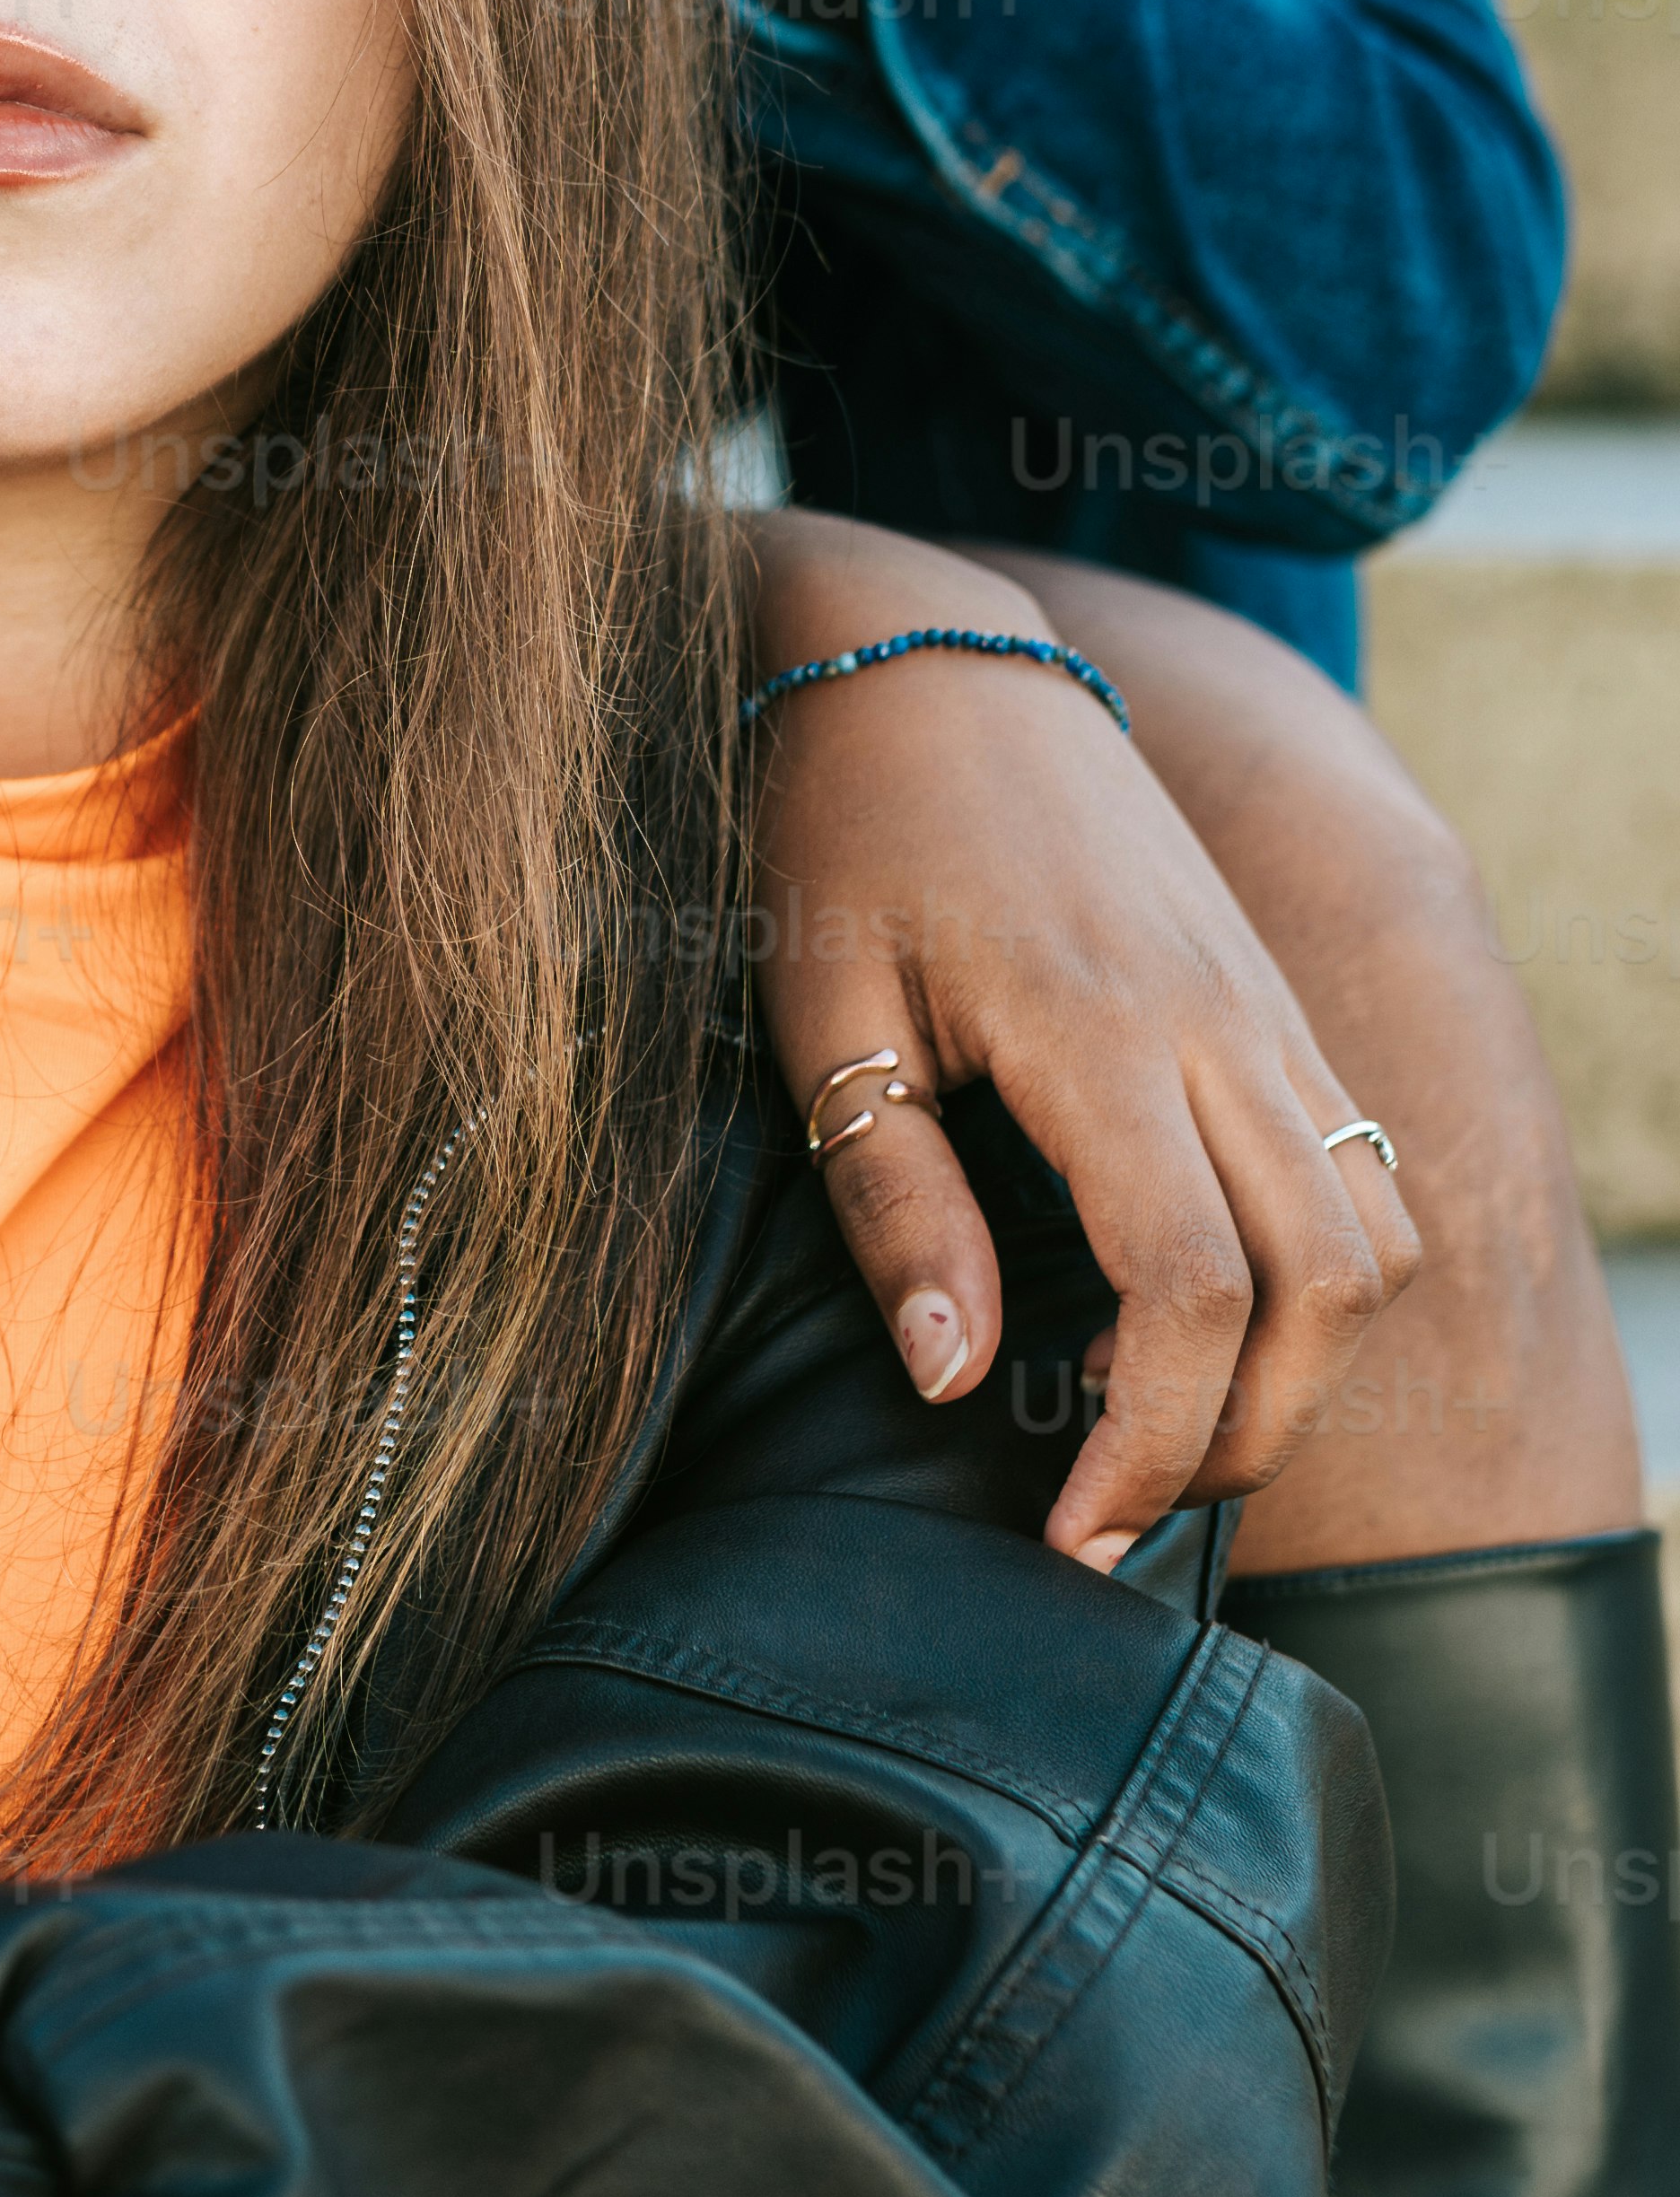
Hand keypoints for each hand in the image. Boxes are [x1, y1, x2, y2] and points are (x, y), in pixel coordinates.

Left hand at [745, 519, 1415, 1565]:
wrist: (926, 662)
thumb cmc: (845, 838)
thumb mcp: (822, 1018)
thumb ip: (895, 1202)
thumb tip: (960, 1378)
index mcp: (1100, 1029)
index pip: (1192, 1290)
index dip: (1147, 1442)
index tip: (1067, 1534)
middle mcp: (1223, 1022)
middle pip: (1323, 1293)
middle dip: (1236, 1440)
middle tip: (1112, 1514)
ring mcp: (1270, 1007)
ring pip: (1374, 1239)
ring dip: (1302, 1369)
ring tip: (1159, 1424)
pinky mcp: (1278, 1002)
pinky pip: (1362, 1171)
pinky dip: (1321, 1281)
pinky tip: (1199, 1314)